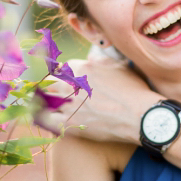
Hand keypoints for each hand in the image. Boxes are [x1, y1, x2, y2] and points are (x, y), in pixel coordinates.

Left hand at [43, 57, 159, 142]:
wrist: (141, 116)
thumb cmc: (133, 90)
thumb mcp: (119, 66)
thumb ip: (101, 60)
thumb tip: (92, 56)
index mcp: (81, 67)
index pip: (61, 68)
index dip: (62, 74)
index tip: (62, 79)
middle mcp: (71, 84)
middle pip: (50, 82)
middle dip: (51, 86)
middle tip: (52, 91)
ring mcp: (68, 104)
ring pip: (44, 99)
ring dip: (44, 99)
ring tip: (42, 102)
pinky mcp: (69, 124)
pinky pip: (45, 119)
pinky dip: (40, 116)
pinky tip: (38, 115)